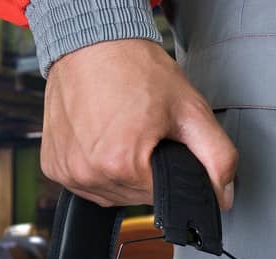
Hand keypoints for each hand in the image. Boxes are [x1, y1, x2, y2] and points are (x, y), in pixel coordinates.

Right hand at [41, 39, 236, 208]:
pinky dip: (96, 167)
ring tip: (121, 133)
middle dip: (145, 170)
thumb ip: (218, 157)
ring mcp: (67, 172)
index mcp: (121, 164)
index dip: (170, 170)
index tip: (162, 141)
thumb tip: (223, 195)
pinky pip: (84, 183)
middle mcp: (88, 173)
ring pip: (109, 193)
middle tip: (143, 131)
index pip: (162, 196)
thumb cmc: (134, 69)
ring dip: (120, 172)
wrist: (92, 45)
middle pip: (134, 196)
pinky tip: (101, 139)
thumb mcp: (190, 109)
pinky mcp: (53, 166)